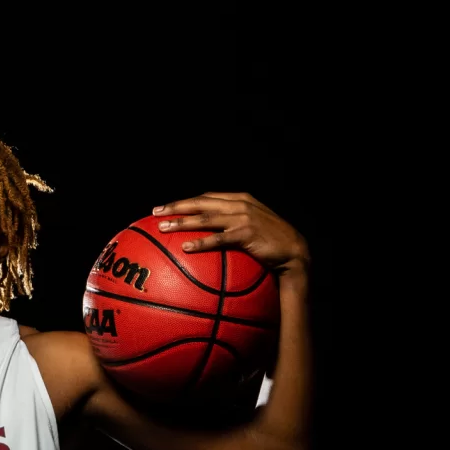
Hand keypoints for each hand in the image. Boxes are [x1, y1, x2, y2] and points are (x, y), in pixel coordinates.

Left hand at [155, 192, 308, 275]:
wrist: (294, 251)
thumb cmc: (270, 241)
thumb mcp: (251, 224)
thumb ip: (231, 222)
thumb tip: (206, 231)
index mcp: (239, 199)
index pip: (205, 197)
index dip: (184, 201)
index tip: (164, 208)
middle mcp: (240, 205)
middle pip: (201, 204)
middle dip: (176, 207)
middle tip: (155, 213)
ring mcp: (243, 218)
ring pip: (206, 218)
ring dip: (182, 222)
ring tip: (163, 228)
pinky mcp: (247, 233)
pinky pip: (219, 239)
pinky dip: (201, 242)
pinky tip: (186, 247)